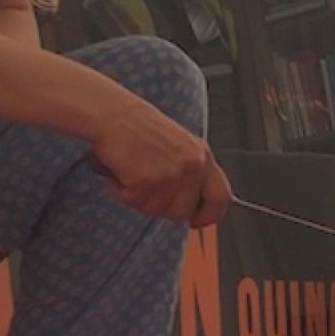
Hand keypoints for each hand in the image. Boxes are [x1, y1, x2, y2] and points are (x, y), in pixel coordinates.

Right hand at [88, 97, 232, 226]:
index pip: (221, 197)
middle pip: (183, 211)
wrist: (113, 114)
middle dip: (162, 207)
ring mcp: (172, 174)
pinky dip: (121, 191)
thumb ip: (190, 175)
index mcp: (202, 155)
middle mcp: (192, 165)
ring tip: (132, 172)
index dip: (209, 215)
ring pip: (157, 210)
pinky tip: (121, 171)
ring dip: (140, 198)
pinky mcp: (148, 180)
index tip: (197, 221)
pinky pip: (133, 202)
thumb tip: (191, 208)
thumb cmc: (138, 128)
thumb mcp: (179, 147)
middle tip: (146, 187)